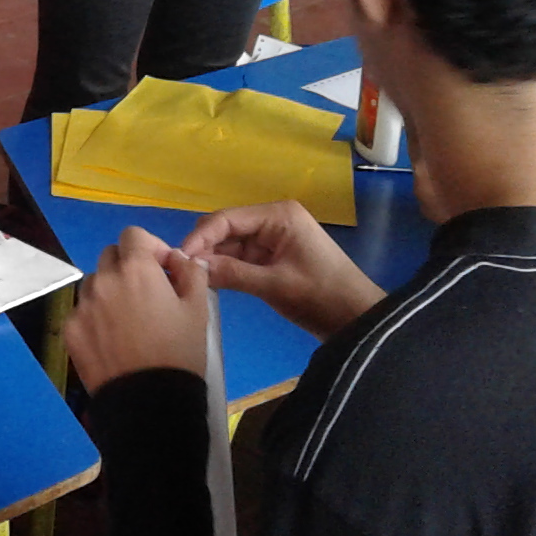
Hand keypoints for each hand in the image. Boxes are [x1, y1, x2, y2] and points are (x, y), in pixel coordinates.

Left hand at [64, 227, 212, 391]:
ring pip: (94, 282)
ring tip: (129, 317)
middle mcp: (103, 280)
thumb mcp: (197, 310)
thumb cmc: (179, 352)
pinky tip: (113, 338)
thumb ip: (191, 274)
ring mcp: (83, 305)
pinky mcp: (71, 329)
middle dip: (128, 265)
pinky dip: (96, 316)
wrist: (149, 401)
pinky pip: (82, 310)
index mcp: (135, 269)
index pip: (133, 235)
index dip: (150, 247)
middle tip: (147, 292)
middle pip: (111, 255)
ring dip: (110, 289)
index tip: (163, 269)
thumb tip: (183, 259)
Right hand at [181, 200, 383, 338]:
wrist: (358, 320)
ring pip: (230, 245)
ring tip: (188, 278)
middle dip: (203, 248)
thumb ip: (232, 274)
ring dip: (212, 260)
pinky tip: (208, 281)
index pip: (227, 218)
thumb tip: (191, 266)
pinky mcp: (273, 258)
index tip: (177, 258)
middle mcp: (273, 220)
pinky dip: (225, 269)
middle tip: (178, 271)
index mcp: (278, 215)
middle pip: (226, 229)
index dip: (199, 237)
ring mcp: (273, 239)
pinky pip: (241, 258)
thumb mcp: (275, 286)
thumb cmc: (322, 296)